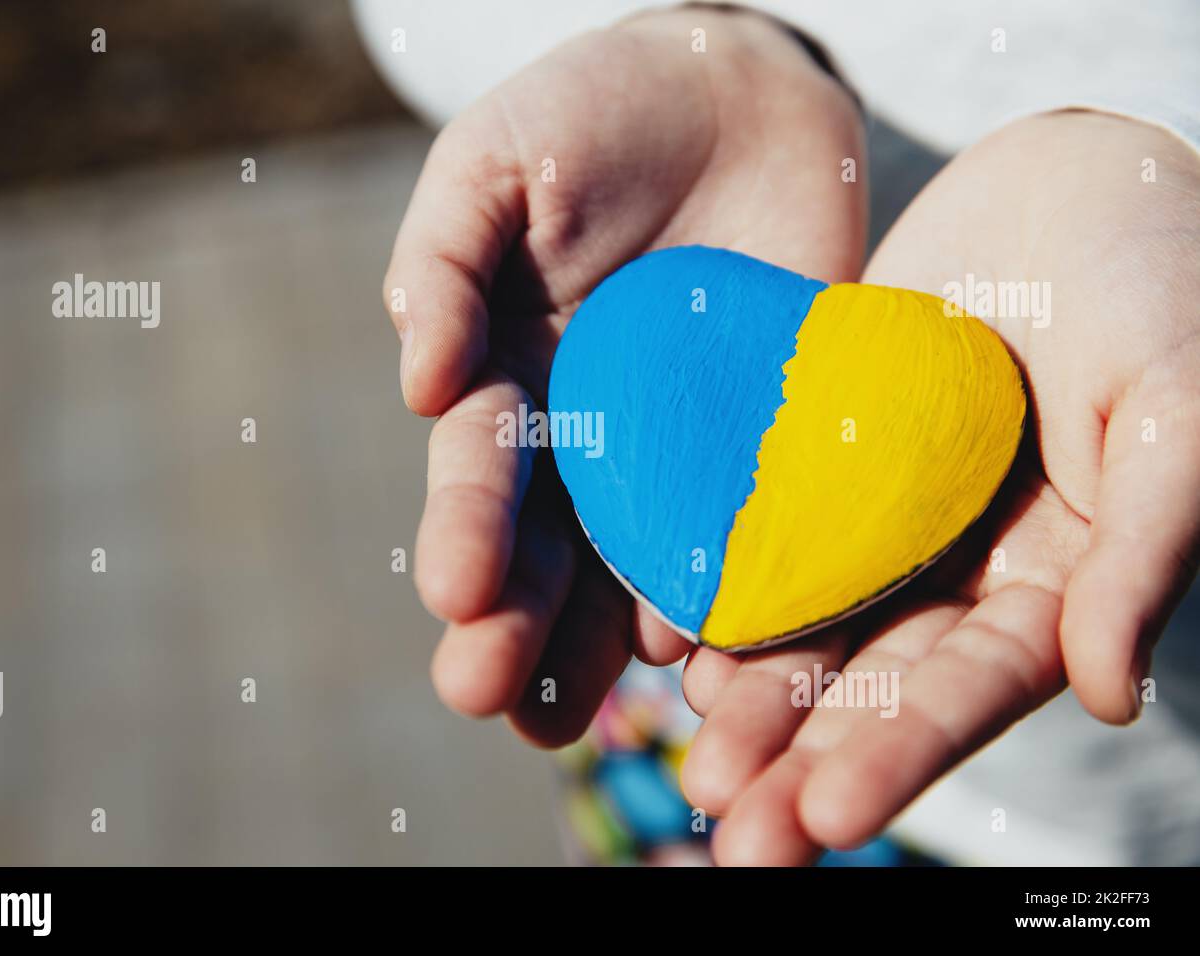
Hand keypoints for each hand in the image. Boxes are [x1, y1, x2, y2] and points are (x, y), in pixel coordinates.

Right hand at [383, 5, 865, 744]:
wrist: (737, 92)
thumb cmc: (593, 115)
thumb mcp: (494, 164)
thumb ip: (442, 263)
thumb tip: (418, 386)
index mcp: (510, 382)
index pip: (480, 474)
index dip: (465, 532)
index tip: (458, 594)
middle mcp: (587, 439)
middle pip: (547, 550)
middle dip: (517, 624)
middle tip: (492, 694)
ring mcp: (680, 452)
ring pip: (639, 568)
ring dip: (607, 645)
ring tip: (573, 717)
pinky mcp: (769, 446)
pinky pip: (754, 529)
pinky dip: (736, 593)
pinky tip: (718, 650)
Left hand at [680, 110, 1199, 863]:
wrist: (1074, 181)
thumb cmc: (1161, 282)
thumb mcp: (1177, 413)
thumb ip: (1143, 552)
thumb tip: (1112, 695)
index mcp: (1056, 582)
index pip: (971, 689)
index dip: (901, 755)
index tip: (826, 816)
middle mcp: (965, 568)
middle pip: (876, 684)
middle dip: (804, 759)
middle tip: (726, 826)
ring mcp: (890, 517)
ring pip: (813, 624)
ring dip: (753, 699)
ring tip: (691, 763)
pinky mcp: (829, 460)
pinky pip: (771, 531)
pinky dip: (728, 588)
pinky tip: (672, 642)